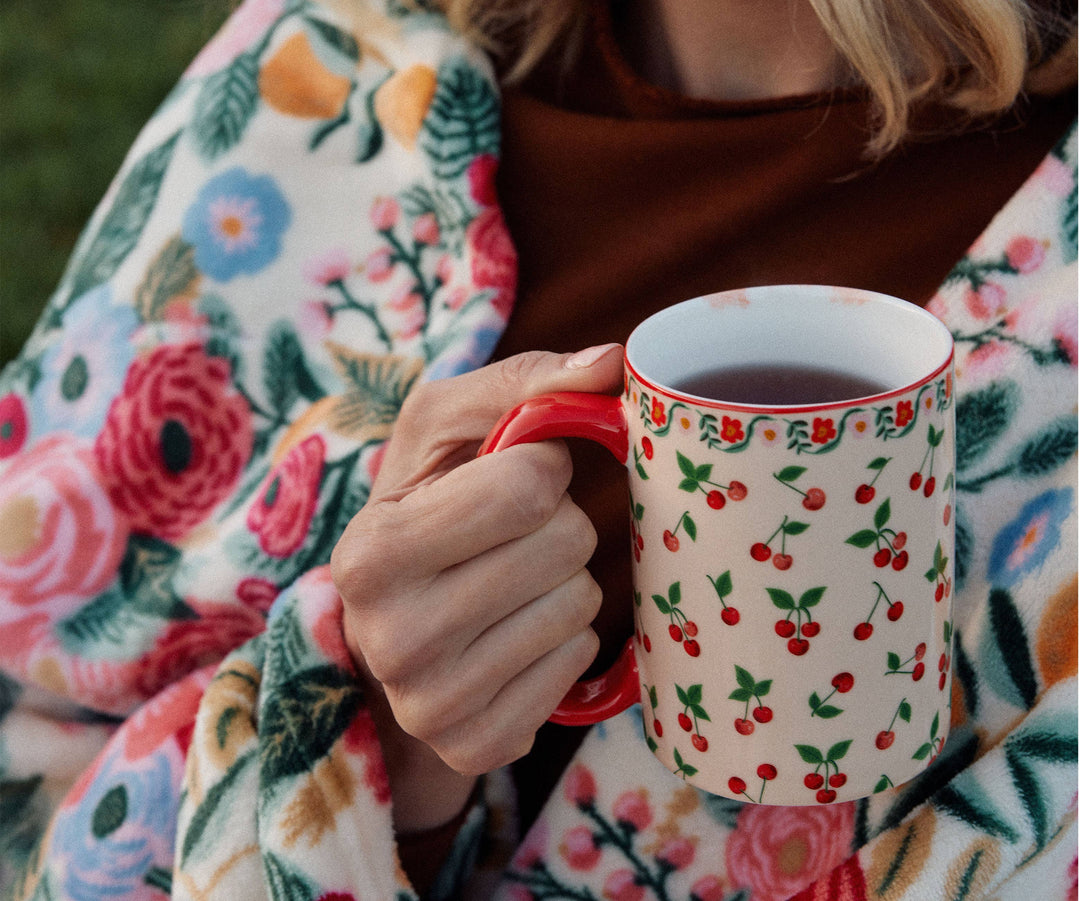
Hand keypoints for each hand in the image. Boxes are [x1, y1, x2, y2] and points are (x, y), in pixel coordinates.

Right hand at [330, 344, 622, 830]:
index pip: (527, 485)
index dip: (540, 466)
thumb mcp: (445, 431)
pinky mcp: (478, 744)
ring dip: (561, 580)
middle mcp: (392, 637)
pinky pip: (579, 662)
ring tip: (508, 584)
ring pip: (580, 605)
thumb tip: (613, 362)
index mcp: (373, 550)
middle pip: (564, 545)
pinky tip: (515, 634)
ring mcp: (432, 705)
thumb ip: (524, 383)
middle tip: (510, 538)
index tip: (512, 478)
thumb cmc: (425, 509)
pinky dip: (563, 638)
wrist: (389, 628)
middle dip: (555, 524)